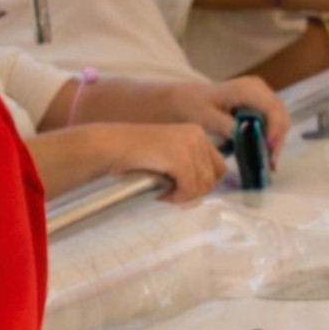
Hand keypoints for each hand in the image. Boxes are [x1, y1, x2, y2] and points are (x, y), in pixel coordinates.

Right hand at [103, 124, 227, 201]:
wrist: (109, 146)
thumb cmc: (135, 154)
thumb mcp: (169, 153)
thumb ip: (190, 164)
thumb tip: (206, 189)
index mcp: (197, 133)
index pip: (219, 167)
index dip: (204, 184)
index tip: (184, 190)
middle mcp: (197, 136)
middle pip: (213, 178)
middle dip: (195, 192)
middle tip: (173, 195)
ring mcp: (189, 145)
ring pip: (203, 185)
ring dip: (184, 196)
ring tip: (164, 192)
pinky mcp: (179, 157)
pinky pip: (189, 187)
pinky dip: (177, 196)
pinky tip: (161, 193)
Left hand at [167, 76, 289, 150]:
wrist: (185, 98)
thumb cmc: (192, 106)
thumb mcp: (206, 117)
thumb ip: (227, 126)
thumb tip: (247, 136)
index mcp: (246, 88)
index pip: (271, 108)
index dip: (274, 128)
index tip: (268, 148)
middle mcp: (258, 88)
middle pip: (280, 114)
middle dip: (278, 139)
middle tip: (270, 162)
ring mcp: (261, 94)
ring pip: (280, 118)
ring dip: (276, 140)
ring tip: (269, 161)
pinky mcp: (260, 103)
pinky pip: (273, 120)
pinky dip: (271, 136)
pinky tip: (266, 152)